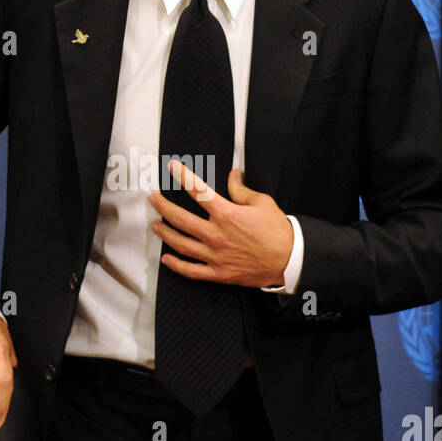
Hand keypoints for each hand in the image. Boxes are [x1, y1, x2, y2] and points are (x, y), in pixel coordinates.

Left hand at [148, 161, 292, 287]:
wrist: (289, 260)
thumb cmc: (277, 231)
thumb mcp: (262, 203)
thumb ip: (242, 190)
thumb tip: (233, 175)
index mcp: (226, 214)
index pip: (198, 191)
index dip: (183, 176)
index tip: (172, 167)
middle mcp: (216, 234)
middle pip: (180, 219)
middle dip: (163, 206)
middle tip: (152, 199)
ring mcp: (214, 255)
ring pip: (181, 244)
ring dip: (165, 233)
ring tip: (155, 225)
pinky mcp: (218, 273)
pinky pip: (191, 270)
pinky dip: (176, 266)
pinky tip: (167, 259)